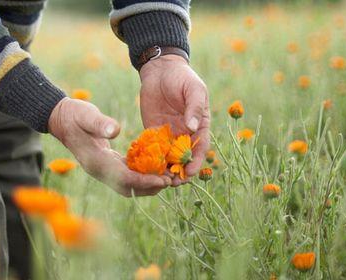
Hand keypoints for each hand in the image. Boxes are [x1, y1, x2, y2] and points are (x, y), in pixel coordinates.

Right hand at [48, 97, 170, 196]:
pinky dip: (142, 175)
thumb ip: (100, 123)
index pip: (124, 179)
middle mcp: (100, 171)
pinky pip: (128, 175)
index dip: (144, 181)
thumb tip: (115, 130)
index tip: (162, 179)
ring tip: (167, 178)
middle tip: (170, 181)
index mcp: (96, 162)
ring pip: (129, 184)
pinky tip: (156, 168)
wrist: (62, 119)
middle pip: (128, 188)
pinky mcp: (108, 164)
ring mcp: (103, 170)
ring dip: (148, 184)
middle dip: (150, 187)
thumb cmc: (75, 115)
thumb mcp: (86, 115)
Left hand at [139, 55, 209, 185]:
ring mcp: (170, 134)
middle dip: (180, 171)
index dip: (196, 162)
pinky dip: (152, 160)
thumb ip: (194, 107)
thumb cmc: (182, 77)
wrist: (160, 70)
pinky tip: (145, 168)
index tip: (190, 173)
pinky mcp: (154, 132)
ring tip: (158, 180)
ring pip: (169, 158)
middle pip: (184, 158)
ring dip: (165, 169)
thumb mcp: (193, 89)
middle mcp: (186, 133)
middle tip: (173, 183)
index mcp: (200, 125)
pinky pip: (154, 149)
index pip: (200, 148)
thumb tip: (192, 127)